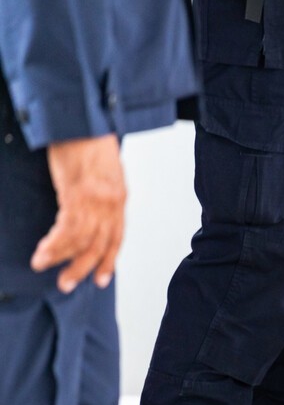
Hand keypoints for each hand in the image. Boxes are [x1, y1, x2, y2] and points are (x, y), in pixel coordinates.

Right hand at [33, 135, 126, 292]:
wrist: (84, 119)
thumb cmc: (89, 140)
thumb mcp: (103, 172)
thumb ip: (100, 194)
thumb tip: (90, 210)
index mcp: (119, 198)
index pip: (116, 237)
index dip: (109, 259)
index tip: (102, 278)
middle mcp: (112, 203)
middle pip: (100, 245)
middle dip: (83, 268)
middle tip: (67, 285)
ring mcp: (97, 201)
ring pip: (81, 241)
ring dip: (61, 258)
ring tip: (44, 266)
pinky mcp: (78, 195)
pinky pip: (67, 229)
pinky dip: (55, 244)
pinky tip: (43, 252)